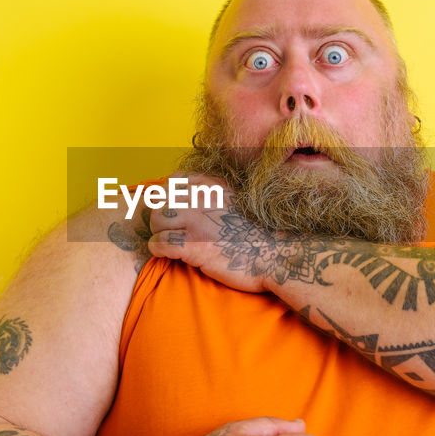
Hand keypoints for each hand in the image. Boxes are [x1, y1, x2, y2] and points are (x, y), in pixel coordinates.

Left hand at [147, 173, 312, 292]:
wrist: (277, 255)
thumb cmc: (261, 233)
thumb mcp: (240, 200)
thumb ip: (218, 194)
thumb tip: (197, 196)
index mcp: (213, 185)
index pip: (175, 180)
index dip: (170, 195)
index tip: (176, 211)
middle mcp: (202, 199)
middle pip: (161, 199)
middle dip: (161, 215)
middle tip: (169, 229)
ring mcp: (197, 222)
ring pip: (156, 219)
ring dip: (158, 231)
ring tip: (168, 241)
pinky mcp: (193, 246)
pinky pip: (158, 243)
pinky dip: (158, 249)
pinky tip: (168, 254)